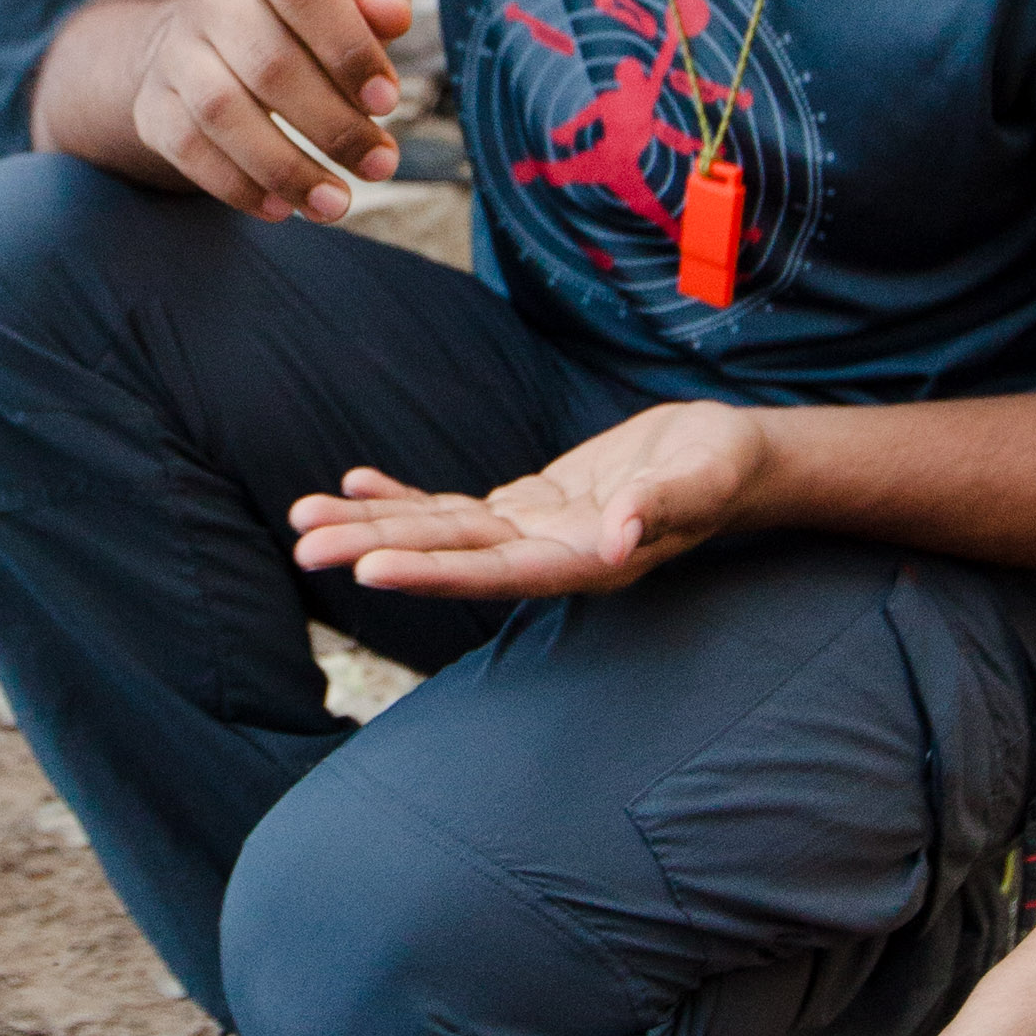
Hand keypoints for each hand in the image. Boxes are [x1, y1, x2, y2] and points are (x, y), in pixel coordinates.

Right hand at [131, 0, 415, 219]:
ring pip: (221, 110)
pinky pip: (186, 148)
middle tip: (379, 165)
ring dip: (285, 167)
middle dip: (332, 125)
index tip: (387, 102)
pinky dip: (237, 185)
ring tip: (336, 204)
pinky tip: (282, 207)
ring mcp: (173, 44)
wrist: (219, 33)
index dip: (348, 47)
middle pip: (268, 61)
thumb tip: (389, 14)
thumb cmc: (312, 13)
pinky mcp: (151, 99)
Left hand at [292, 398, 770, 603]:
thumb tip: (620, 535)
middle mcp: (548, 558)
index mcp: (586, 563)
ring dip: (372, 528)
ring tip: (303, 521)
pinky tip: (354, 484)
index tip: (369, 571)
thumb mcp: (702, 480)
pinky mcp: (527, 507)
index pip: (497, 574)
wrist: (732, 460)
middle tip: (304, 547)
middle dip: (375, 551)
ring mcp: (533, 535)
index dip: (432, 573)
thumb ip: (661, 509)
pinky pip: (453, 507)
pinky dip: (405, 497)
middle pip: (449, 557)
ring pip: (438, 534)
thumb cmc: (723, 469)